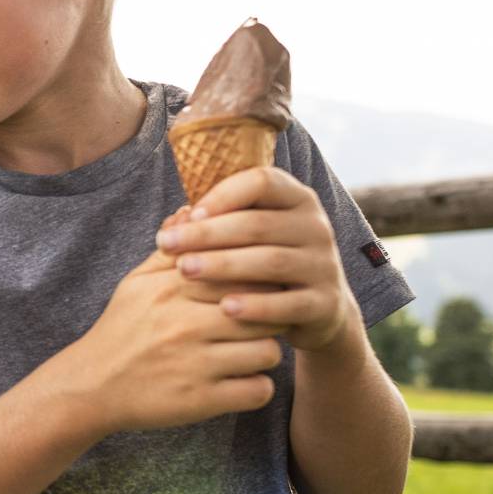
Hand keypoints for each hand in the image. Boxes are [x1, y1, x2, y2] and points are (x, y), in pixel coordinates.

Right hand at [65, 246, 285, 434]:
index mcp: (174, 289)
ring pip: (268, 351)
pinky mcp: (202, 400)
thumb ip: (170, 251)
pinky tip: (239, 382)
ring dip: (263, 354)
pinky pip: (258, 391)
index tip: (256, 290)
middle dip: (269, 316)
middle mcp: (186, 323)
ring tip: (246, 353)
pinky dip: (256, 389)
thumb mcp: (136, 284)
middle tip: (258, 323)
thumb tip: (191, 209)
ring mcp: (195, 364)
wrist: (91, 386)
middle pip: (264, 309)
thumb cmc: (121, 330)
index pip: (242, 271)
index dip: (260, 279)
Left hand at [157, 167, 356, 351]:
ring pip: (272, 261)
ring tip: (184, 271)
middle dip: (207, 234)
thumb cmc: (262, 263)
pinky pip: (290, 303)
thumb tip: (173, 222)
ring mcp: (324, 265)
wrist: (316, 311)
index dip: (223, 195)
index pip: (262, 182)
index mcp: (296, 200)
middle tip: (167, 244)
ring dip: (223, 265)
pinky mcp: (326, 303)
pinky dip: (257, 306)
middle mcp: (316, 227)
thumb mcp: (245, 238)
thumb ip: (214, 224)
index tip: (188, 215)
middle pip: (259, 224)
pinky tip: (224, 308)